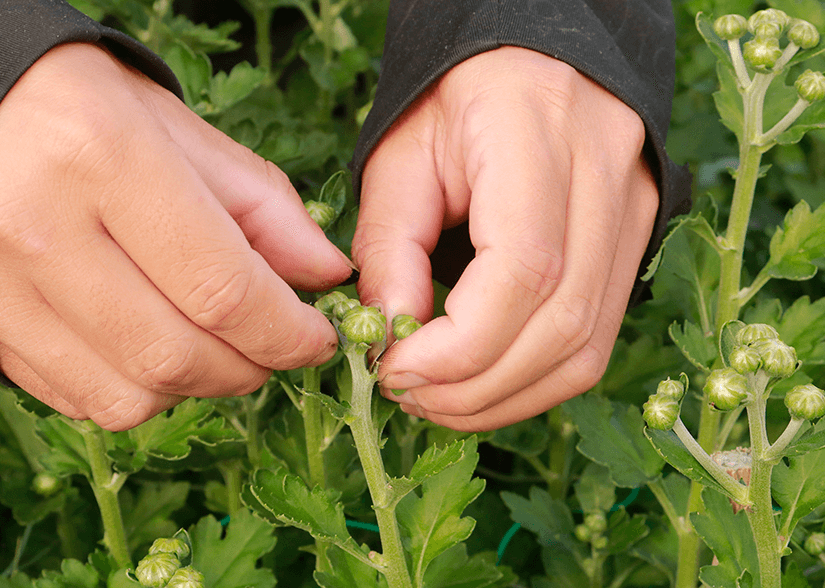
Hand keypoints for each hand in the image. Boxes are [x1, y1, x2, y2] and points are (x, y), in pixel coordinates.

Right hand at [0, 43, 352, 429]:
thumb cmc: (75, 102)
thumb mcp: (178, 126)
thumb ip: (262, 204)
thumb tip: (326, 274)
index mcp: (101, 155)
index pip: (220, 286)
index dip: (287, 331)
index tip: (318, 337)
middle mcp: (36, 227)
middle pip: (175, 355)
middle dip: (250, 368)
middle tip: (274, 347)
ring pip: (127, 396)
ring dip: (195, 387)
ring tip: (213, 344)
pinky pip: (77, 399)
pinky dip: (136, 389)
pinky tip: (149, 343)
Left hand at [353, 47, 658, 430]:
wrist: (527, 63)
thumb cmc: (452, 102)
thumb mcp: (398, 158)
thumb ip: (389, 247)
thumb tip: (390, 336)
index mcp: (537, 132)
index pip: (524, 269)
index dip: (458, 345)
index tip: (395, 367)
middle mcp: (605, 177)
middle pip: (561, 324)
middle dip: (474, 386)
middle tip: (406, 395)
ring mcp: (634, 215)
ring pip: (586, 348)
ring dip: (503, 396)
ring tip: (435, 401)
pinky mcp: (635, 246)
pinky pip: (594, 340)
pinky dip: (532, 381)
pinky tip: (479, 386)